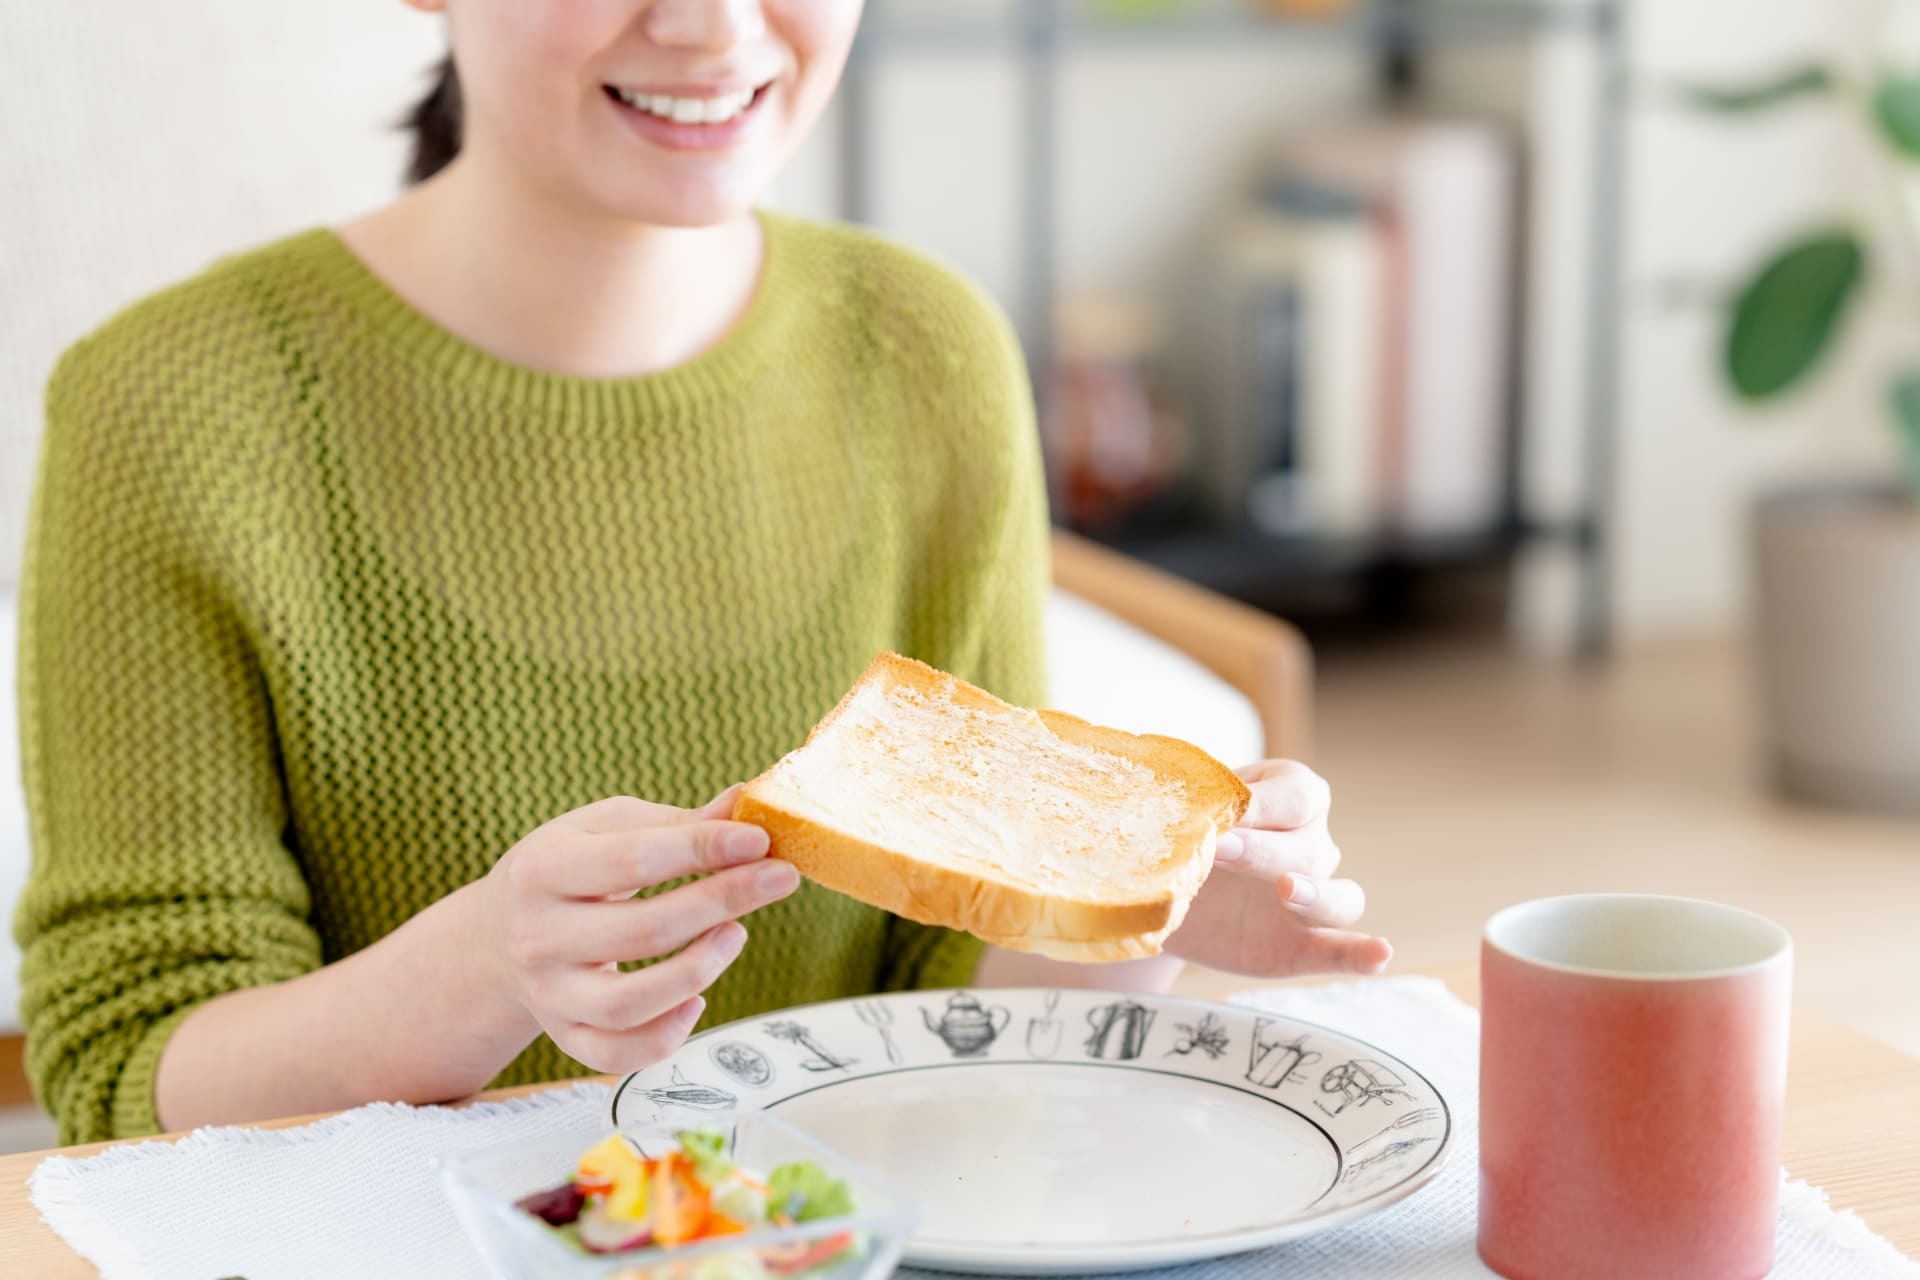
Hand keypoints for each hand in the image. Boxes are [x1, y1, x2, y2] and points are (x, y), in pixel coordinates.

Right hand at [477, 784, 798, 1072]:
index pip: (634, 859)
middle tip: (780, 878)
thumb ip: (676, 823)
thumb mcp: (606, 828)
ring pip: (628, 1004)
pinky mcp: (564, 1036)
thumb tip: (745, 802)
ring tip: (736, 934)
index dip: (703, 849)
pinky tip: (698, 999)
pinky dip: (666, 1036)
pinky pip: (618, 1054)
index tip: (759, 839)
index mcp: (542, 869)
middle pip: (642, 931)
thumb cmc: (570, 867)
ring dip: (699, 970)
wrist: (498, 933)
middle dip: (724, 901)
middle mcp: (537, 936)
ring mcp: (548, 995)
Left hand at [1165, 760, 1390, 976]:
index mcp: (1290, 794)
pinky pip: (1340, 949)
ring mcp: (1312, 896)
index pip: (1296, 795)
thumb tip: (1190, 806)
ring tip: (1286, 890)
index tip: (1223, 814)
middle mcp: (1311, 842)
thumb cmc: (1176, 831)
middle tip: (1218, 849)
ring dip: (1317, 895)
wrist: (1156, 889)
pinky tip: (1379, 953)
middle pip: (1309, 849)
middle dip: (1263, 850)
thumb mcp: (1182, 808)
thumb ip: (1195, 804)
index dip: (1263, 804)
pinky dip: (1362, 954)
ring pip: (1340, 898)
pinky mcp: (1302, 944)